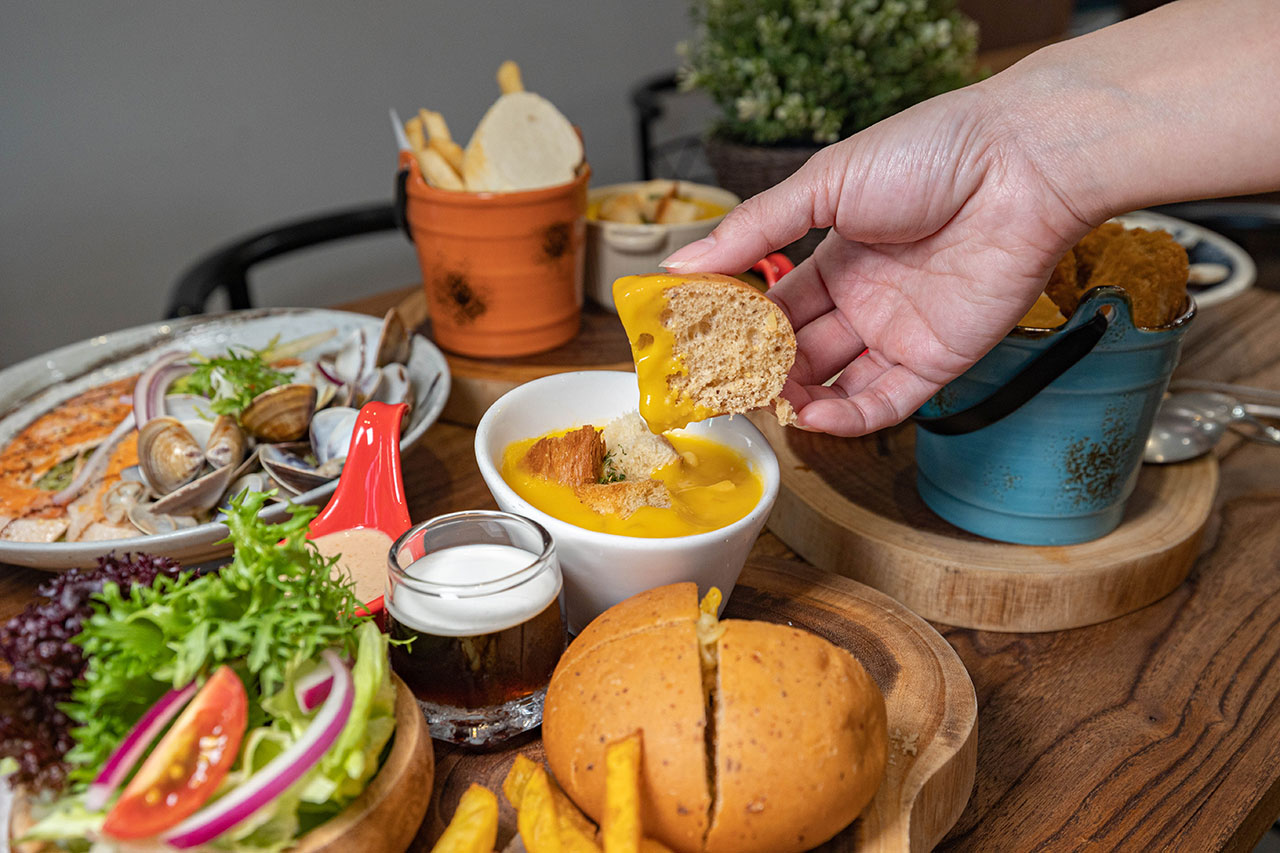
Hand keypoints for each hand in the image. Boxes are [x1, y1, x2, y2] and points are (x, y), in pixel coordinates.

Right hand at [663, 88, 1092, 435]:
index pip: (774, 304)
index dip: (737, 327)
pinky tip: (812, 418)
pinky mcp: (938, 360)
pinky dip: (846, 419)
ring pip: (835, 384)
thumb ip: (752, 231)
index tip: (699, 347)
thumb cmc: (927, 154)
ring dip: (797, 400)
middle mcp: (865, 297)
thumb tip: (680, 265)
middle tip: (724, 386)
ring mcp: (900, 331)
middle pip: (799, 350)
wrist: (1019, 165)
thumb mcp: (822, 185)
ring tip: (765, 403)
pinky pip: (884, 403)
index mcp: (836, 254)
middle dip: (761, 371)